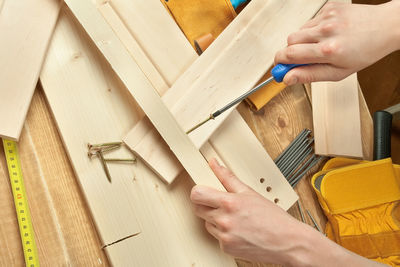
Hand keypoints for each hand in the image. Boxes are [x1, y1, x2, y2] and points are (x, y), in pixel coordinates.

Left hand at [191, 159, 386, 266]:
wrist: (287, 241)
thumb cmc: (273, 218)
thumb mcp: (250, 192)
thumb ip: (227, 177)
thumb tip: (214, 164)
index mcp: (229, 203)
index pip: (197, 195)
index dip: (197, 192)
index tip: (203, 191)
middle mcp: (224, 220)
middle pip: (198, 209)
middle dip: (206, 205)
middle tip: (220, 203)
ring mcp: (224, 236)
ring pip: (207, 224)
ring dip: (215, 220)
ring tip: (235, 218)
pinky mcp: (227, 248)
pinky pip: (217, 237)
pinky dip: (224, 233)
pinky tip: (238, 230)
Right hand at [274, 1, 399, 84]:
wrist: (385, 27)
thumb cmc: (365, 51)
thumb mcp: (338, 73)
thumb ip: (310, 75)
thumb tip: (288, 78)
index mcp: (328, 50)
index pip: (290, 55)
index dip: (279, 62)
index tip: (278, 68)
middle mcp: (326, 31)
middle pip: (290, 41)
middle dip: (290, 51)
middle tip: (299, 59)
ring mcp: (327, 17)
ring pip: (299, 31)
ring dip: (304, 40)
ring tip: (320, 45)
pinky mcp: (329, 7)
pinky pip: (310, 21)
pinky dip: (314, 29)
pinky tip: (328, 33)